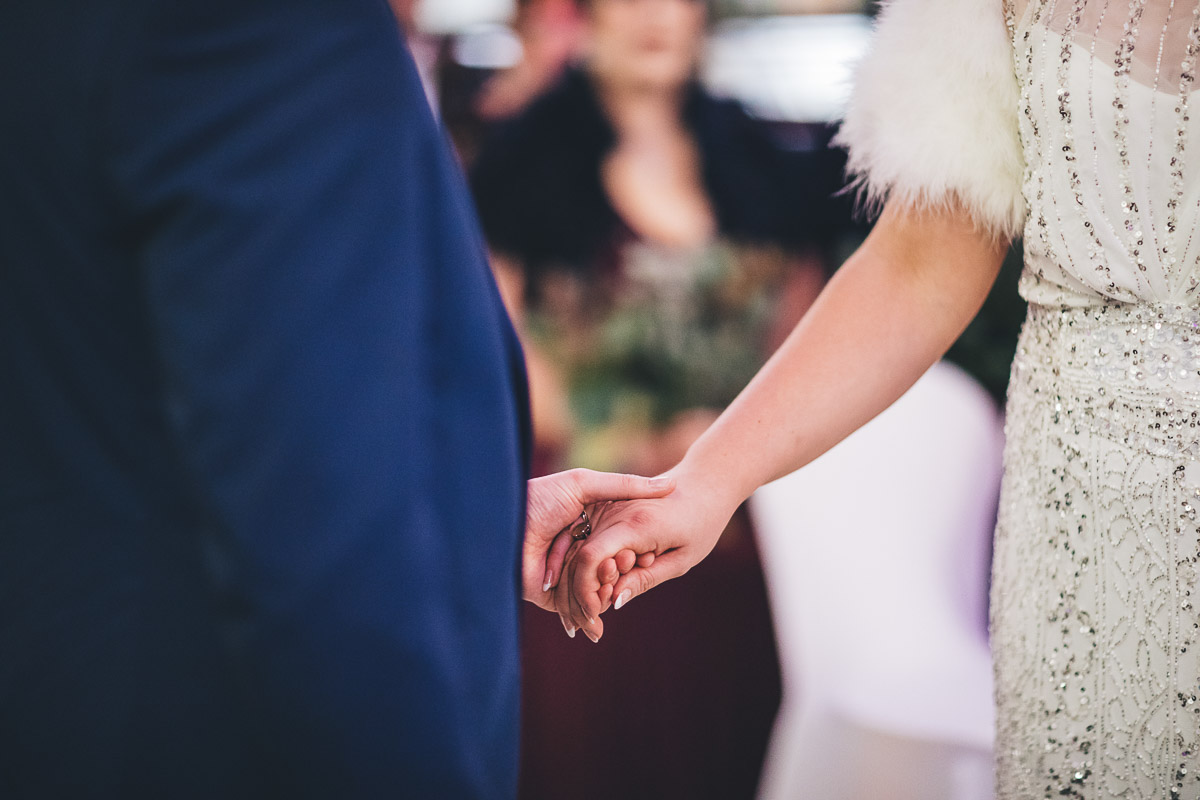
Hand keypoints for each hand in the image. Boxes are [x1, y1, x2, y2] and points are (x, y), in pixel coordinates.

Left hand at [523, 469, 673, 623]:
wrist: (499, 524)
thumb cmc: (539, 499)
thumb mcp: (584, 484)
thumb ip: (626, 486)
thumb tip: (670, 486)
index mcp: (589, 525)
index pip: (622, 544)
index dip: (637, 551)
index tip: (650, 553)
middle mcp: (579, 550)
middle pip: (611, 570)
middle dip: (622, 575)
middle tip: (630, 570)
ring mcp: (567, 574)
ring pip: (597, 591)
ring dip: (606, 594)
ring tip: (612, 591)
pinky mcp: (552, 596)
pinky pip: (576, 609)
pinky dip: (588, 614)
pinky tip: (600, 617)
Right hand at [562, 466, 741, 637]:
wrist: (703, 485)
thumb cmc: (700, 524)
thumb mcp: (680, 559)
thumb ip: (645, 579)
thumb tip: (613, 602)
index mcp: (636, 524)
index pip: (591, 558)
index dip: (585, 589)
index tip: (596, 614)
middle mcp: (614, 512)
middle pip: (579, 556)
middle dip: (579, 593)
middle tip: (595, 624)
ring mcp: (607, 508)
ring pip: (577, 549)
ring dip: (580, 582)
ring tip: (600, 609)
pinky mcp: (605, 508)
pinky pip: (587, 541)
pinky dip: (589, 567)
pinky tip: (605, 585)